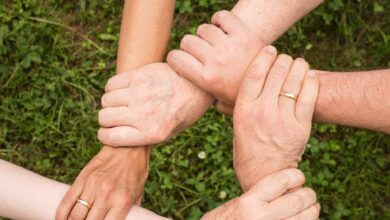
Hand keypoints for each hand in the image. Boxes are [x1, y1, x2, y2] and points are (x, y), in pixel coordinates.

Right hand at [56, 146, 149, 219]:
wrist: (128, 147)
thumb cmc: (136, 171)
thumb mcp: (138, 193)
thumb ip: (130, 211)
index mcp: (122, 202)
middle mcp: (106, 195)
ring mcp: (92, 186)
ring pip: (74, 216)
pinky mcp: (82, 178)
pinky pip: (67, 200)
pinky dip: (61, 214)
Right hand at [98, 63, 212, 146]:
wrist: (198, 85)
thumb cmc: (183, 111)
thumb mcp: (169, 133)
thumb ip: (144, 137)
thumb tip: (117, 137)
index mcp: (151, 133)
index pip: (108, 137)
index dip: (106, 135)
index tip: (109, 131)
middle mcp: (143, 114)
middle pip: (104, 117)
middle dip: (107, 119)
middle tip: (117, 116)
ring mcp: (140, 93)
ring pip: (106, 100)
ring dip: (110, 103)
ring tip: (122, 102)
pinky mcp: (139, 75)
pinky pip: (111, 84)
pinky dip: (112, 88)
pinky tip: (124, 90)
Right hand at [167, 10, 263, 110]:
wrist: (274, 84)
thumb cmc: (246, 95)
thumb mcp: (224, 104)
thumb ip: (206, 101)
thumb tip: (195, 101)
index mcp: (207, 79)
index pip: (176, 58)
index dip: (175, 58)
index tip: (180, 60)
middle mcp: (216, 61)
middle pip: (187, 41)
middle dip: (189, 46)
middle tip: (198, 52)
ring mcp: (230, 46)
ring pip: (203, 29)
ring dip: (205, 34)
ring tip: (212, 42)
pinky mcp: (243, 34)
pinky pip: (222, 17)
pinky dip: (219, 20)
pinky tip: (222, 29)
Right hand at [202, 169, 319, 219]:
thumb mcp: (239, 204)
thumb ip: (259, 196)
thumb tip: (287, 187)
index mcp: (249, 202)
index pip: (281, 180)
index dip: (296, 175)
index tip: (299, 176)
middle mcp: (260, 217)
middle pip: (297, 200)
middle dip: (309, 195)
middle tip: (310, 194)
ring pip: (305, 218)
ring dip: (313, 211)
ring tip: (312, 208)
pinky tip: (305, 219)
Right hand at [233, 47, 318, 190]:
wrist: (264, 173)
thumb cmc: (247, 148)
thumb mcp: (236, 125)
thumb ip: (236, 105)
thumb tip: (235, 86)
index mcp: (244, 109)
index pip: (254, 73)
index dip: (264, 57)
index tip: (270, 49)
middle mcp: (262, 111)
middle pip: (276, 73)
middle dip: (283, 60)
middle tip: (285, 58)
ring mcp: (282, 118)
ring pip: (294, 81)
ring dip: (298, 66)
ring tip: (299, 64)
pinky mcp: (300, 126)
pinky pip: (309, 96)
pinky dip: (311, 82)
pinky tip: (310, 76)